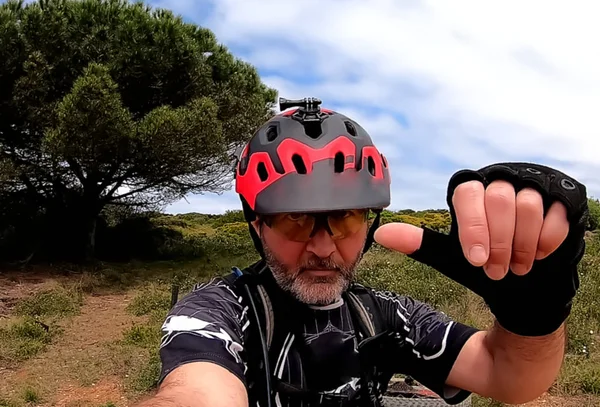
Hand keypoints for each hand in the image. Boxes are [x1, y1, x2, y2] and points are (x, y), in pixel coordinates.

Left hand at [372, 162, 587, 335]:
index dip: (472, 227)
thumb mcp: (450, 258)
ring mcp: (531, 187)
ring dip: (522, 244)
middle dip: (499, 243)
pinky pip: (555, 213)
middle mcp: (499, 182)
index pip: (466, 194)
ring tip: (517, 267)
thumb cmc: (485, 266)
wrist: (524, 287)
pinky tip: (539, 256)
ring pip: (527, 204)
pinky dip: (546, 241)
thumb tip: (381, 234)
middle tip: (497, 270)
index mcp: (470, 191)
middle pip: (497, 199)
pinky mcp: (561, 198)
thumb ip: (420, 243)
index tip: (476, 261)